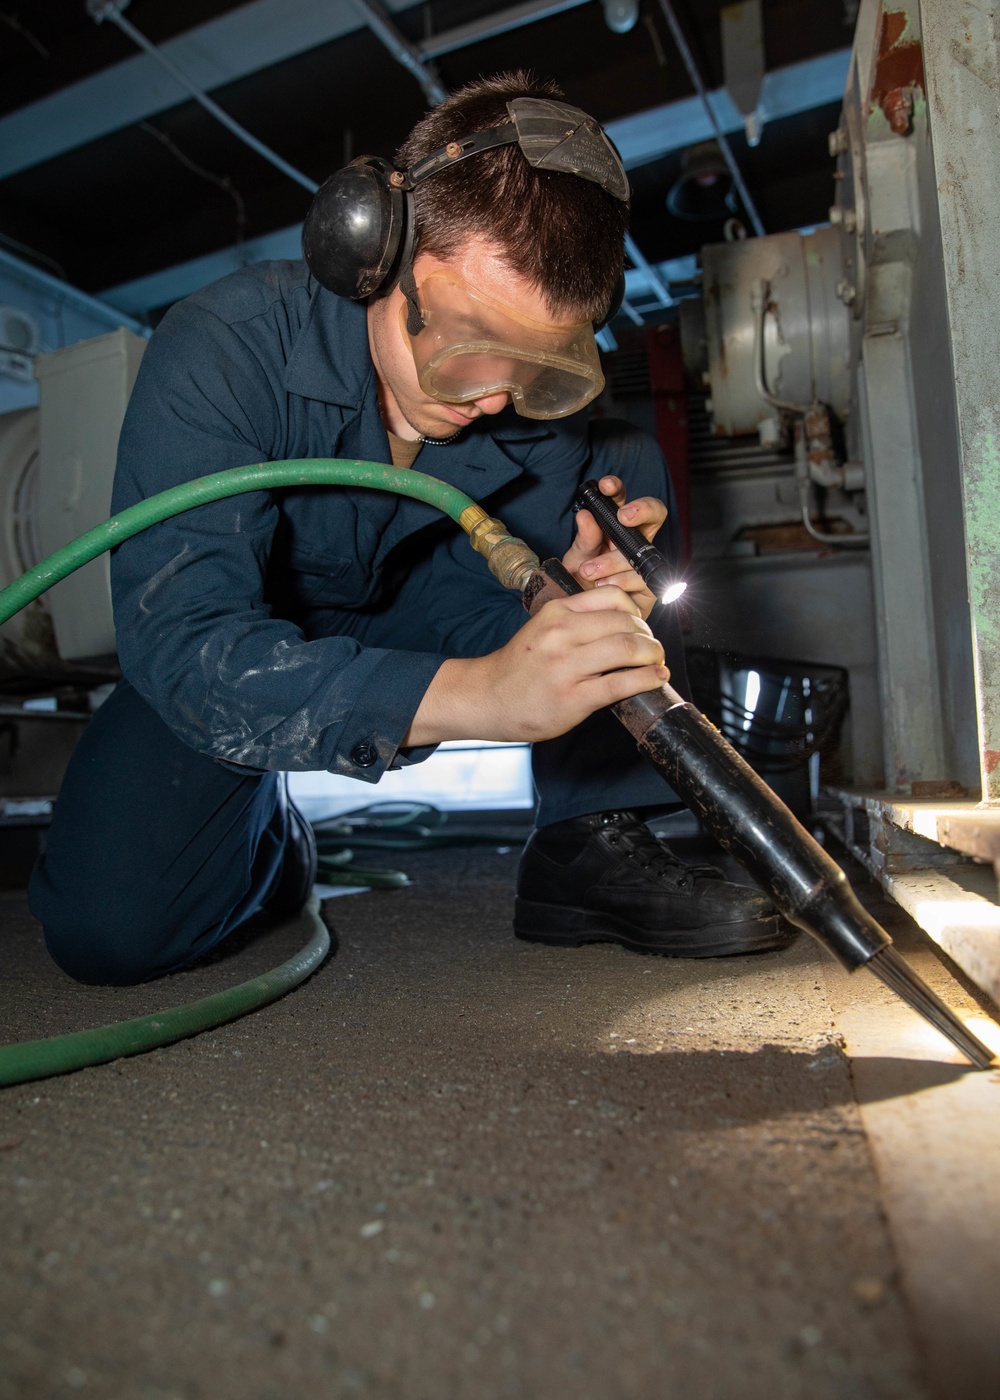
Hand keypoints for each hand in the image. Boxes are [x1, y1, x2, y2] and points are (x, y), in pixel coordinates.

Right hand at [404, 585, 669, 744]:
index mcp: (556, 612)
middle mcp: (561, 633)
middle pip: (626, 624)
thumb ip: (576, 622)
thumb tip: (624, 624)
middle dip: (649, 637)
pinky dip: (647, 680)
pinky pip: (621, 684)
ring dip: (653, 655)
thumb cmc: (519, 667)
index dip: (637, 612)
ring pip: (628, 649)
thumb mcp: (543, 629)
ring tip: (657, 663)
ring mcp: (567, 666)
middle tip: (654, 649)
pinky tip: (656, 680)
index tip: (642, 626)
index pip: (612, 598)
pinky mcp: (573, 697)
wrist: (487, 698)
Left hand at [562, 474, 667, 618]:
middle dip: (641, 510)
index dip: (618, 489)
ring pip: (640, 551)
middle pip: (654, 514)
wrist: (583, 618)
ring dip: (613, 560)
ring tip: (590, 572)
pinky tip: (604, 586)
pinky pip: (642, 577)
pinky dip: (621, 580)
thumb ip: (584, 539)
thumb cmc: (580, 584)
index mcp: (615, 529)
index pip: (622, 500)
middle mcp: (634, 542)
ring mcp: (645, 563)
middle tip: (623, 517)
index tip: (606, 487)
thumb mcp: (576, 559)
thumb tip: (585, 515)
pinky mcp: (651, 587)